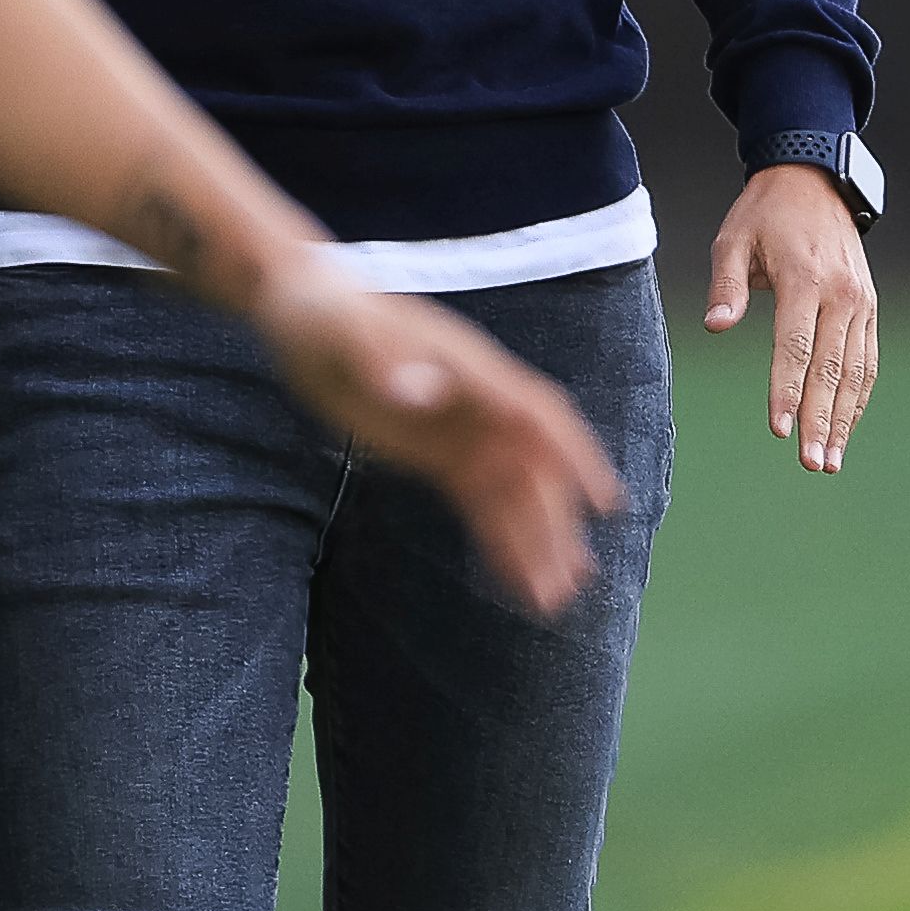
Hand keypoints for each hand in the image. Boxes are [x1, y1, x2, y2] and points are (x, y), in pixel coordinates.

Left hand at [246, 259, 622, 615]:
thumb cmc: (328, 312)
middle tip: (570, 584)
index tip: (604, 499)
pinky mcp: (438, 455)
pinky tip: (515, 580)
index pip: (538, 415)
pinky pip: (480, 503)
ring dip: (534, 543)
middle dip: (553, 525)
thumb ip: (383, 360)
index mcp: (472, 371)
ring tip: (551, 601)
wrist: (305, 309)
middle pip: (532, 469)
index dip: (575, 456)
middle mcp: (480, 404)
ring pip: (512, 495)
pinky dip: (500, 540)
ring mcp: (462, 431)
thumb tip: (419, 393)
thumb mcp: (348, 334)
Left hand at [704, 163, 879, 473]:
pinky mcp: (869, 306)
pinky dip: (858, 397)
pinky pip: (867, 359)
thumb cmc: (764, 213)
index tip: (779, 431)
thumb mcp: (733, 239)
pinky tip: (845, 427)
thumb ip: (726, 286)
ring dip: (844, 419)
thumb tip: (716, 327)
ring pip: (855, 371)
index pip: (795, 346)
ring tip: (830, 460)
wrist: (814, 180)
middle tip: (811, 464)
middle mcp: (841, 294)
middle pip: (831, 368)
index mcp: (806, 279)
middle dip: (820, 420)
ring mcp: (861, 302)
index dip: (786, 391)